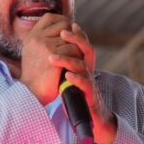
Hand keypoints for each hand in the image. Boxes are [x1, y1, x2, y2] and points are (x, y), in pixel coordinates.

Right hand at [20, 13, 82, 104]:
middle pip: (63, 25)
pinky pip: (73, 49)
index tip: (67, 31)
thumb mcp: (34, 52)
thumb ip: (44, 39)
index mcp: (31, 36)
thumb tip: (63, 28)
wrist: (33, 92)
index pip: (50, 17)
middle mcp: (36, 38)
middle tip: (73, 47)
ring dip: (75, 47)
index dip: (62, 21)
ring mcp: (44, 45)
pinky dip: (76, 56)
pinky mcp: (53, 55)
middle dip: (71, 35)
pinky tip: (73, 64)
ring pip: (70, 38)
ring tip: (73, 58)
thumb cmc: (36, 75)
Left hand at [49, 23, 117, 143]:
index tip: (67, 25)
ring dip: (67, 60)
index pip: (84, 45)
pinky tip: (67, 76)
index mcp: (85, 65)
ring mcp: (90, 83)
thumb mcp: (70, 77)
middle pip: (87, 50)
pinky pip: (85, 85)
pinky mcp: (90, 96)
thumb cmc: (78, 96)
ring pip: (82, 67)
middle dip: (76, 40)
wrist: (92, 118)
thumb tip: (51, 50)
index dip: (78, 34)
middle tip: (62, 33)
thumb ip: (65, 64)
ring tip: (52, 57)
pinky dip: (76, 79)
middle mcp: (89, 71)